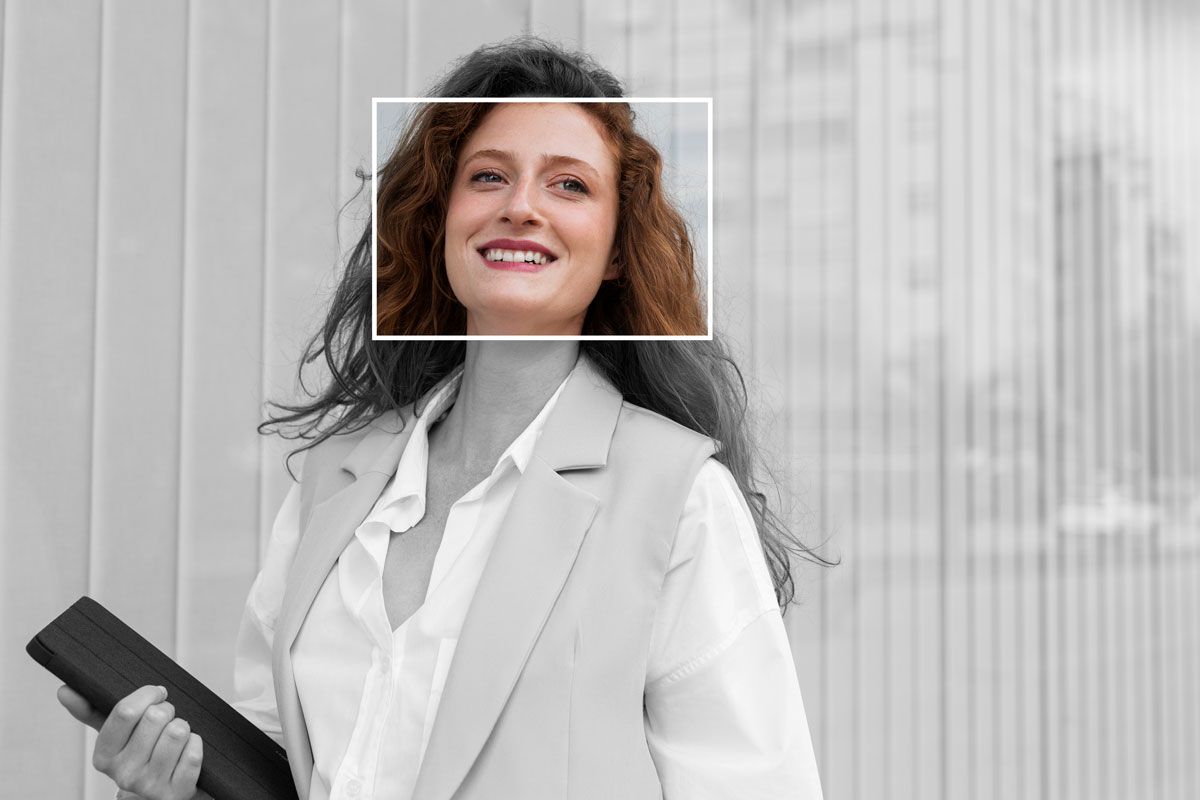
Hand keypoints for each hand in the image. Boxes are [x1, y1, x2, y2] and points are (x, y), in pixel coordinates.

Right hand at [57, 684, 204, 799]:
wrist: (156, 793)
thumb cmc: (138, 753)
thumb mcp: (114, 735)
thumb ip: (90, 711)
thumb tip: (65, 690)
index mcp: (103, 756)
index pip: (125, 711)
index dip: (148, 694)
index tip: (156, 694)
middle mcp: (124, 774)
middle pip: (156, 716)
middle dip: (167, 710)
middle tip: (165, 719)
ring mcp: (150, 785)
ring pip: (178, 732)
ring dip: (183, 727)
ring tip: (174, 736)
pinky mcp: (176, 792)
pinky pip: (193, 752)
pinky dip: (195, 744)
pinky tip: (185, 751)